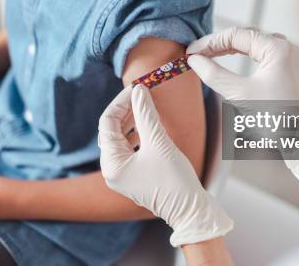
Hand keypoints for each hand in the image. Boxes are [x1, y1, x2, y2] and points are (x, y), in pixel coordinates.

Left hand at [99, 85, 233, 246]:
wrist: (190, 210)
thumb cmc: (174, 180)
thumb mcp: (159, 142)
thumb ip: (146, 114)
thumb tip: (138, 90)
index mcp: (111, 163)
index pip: (107, 122)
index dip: (122, 101)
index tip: (137, 87)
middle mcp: (111, 169)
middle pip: (112, 129)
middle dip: (127, 110)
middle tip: (143, 94)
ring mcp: (122, 173)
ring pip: (121, 138)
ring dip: (133, 120)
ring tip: (147, 107)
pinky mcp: (134, 175)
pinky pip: (129, 148)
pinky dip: (138, 133)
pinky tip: (150, 125)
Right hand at [187, 27, 298, 189]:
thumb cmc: (275, 120)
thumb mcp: (240, 95)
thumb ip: (214, 74)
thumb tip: (194, 60)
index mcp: (278, 49)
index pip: (236, 35)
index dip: (210, 42)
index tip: (191, 52)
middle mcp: (286, 48)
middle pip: (245, 36)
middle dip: (218, 44)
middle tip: (196, 53)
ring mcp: (289, 57)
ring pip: (253, 43)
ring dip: (229, 47)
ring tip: (208, 54)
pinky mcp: (288, 68)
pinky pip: (261, 52)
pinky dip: (243, 53)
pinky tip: (228, 56)